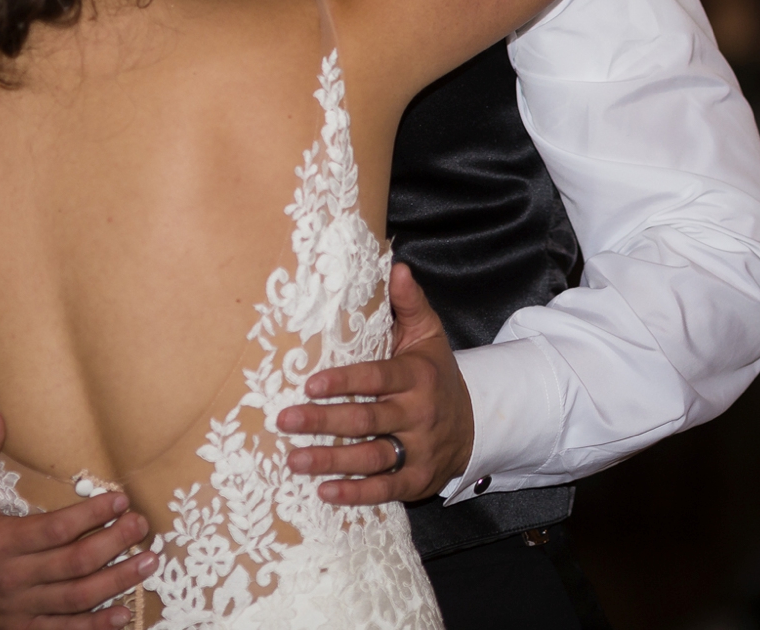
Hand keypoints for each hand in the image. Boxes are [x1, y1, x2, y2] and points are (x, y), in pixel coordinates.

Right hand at [0, 413, 156, 629]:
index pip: (55, 529)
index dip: (91, 516)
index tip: (120, 500)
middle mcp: (8, 579)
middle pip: (73, 564)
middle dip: (114, 545)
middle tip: (141, 526)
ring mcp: (15, 608)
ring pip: (75, 599)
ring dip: (116, 582)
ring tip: (147, 563)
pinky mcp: (18, 628)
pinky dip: (93, 627)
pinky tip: (122, 614)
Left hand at [278, 263, 474, 505]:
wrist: (474, 424)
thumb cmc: (436, 374)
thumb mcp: (428, 335)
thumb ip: (409, 303)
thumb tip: (395, 266)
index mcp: (416, 376)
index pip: (376, 379)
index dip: (344, 382)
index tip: (310, 384)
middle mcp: (418, 414)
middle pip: (367, 419)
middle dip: (324, 421)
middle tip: (285, 420)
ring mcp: (419, 450)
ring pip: (372, 457)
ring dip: (331, 461)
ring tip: (295, 459)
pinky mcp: (418, 480)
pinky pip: (385, 490)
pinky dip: (356, 493)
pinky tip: (325, 491)